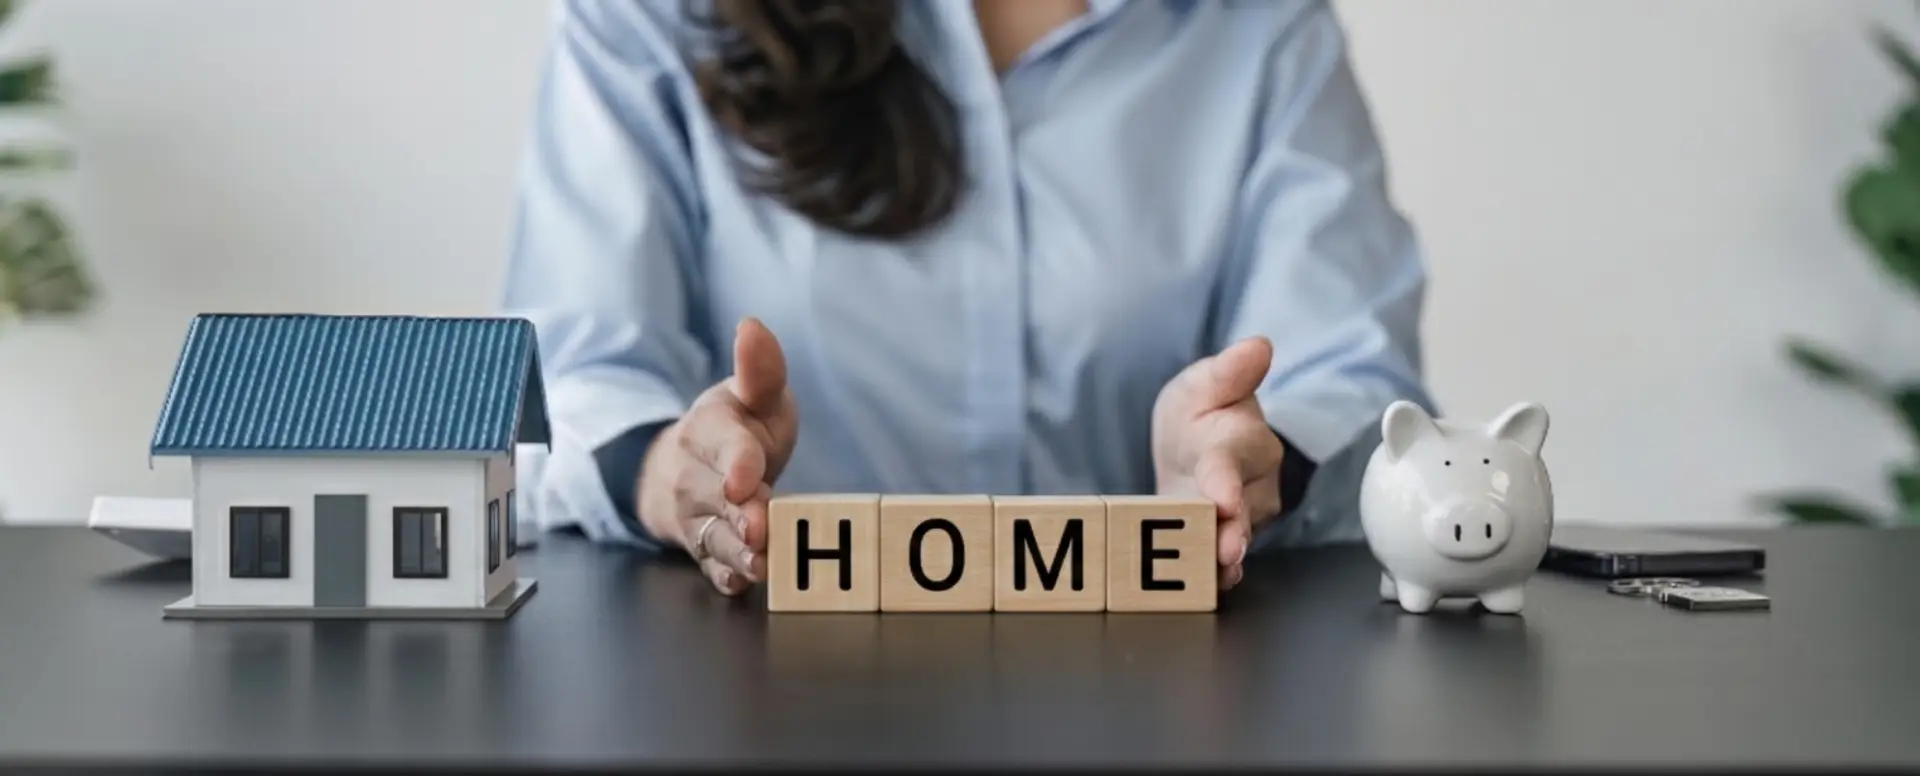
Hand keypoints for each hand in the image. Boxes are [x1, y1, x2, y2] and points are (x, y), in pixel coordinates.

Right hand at [636, 317, 799, 594]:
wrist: (690, 466)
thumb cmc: (737, 428)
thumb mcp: (750, 395)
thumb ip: (760, 370)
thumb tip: (753, 326)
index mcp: (712, 429)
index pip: (725, 445)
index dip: (737, 462)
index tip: (746, 478)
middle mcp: (696, 474)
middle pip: (716, 497)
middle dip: (740, 514)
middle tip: (760, 528)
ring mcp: (695, 514)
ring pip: (712, 536)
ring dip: (735, 552)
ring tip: (759, 564)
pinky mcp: (700, 547)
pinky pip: (707, 566)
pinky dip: (722, 576)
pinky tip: (739, 584)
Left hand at [1150, 336, 1286, 591]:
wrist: (1195, 448)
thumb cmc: (1202, 415)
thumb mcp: (1205, 384)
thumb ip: (1228, 370)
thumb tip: (1257, 345)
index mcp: (1236, 440)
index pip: (1233, 459)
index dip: (1227, 481)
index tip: (1221, 499)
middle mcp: (1250, 481)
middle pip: (1243, 509)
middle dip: (1233, 531)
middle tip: (1224, 550)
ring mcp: (1243, 514)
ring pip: (1238, 536)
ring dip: (1224, 555)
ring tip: (1217, 570)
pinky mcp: (1228, 538)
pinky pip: (1227, 559)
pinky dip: (1219, 574)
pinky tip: (1212, 583)